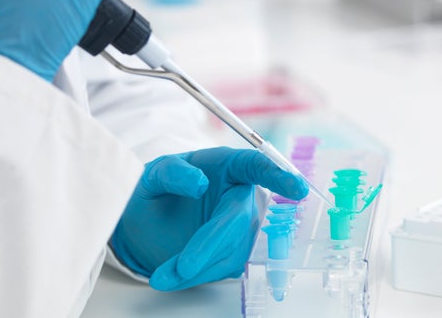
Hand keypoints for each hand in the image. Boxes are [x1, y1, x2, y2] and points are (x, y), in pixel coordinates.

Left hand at [110, 147, 307, 290]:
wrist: (144, 223)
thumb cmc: (154, 190)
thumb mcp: (153, 174)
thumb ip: (172, 173)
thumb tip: (199, 183)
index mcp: (227, 165)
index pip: (256, 165)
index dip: (277, 175)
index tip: (296, 187)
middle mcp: (238, 193)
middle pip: (238, 219)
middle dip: (211, 245)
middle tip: (183, 266)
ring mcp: (240, 225)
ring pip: (231, 250)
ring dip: (198, 267)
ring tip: (163, 275)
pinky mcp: (234, 251)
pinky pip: (222, 267)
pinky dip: (197, 276)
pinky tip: (174, 275)